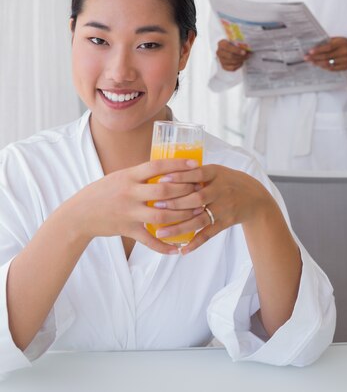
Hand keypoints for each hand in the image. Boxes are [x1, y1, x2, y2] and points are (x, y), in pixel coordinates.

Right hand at [70, 159, 203, 253]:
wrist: (79, 214)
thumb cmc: (102, 192)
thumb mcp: (119, 177)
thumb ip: (140, 174)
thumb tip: (164, 168)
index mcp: (129, 176)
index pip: (157, 166)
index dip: (178, 165)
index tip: (195, 165)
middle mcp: (130, 193)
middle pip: (164, 190)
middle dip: (185, 190)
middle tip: (200, 190)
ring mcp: (129, 212)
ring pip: (162, 214)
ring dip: (182, 215)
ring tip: (197, 213)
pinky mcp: (128, 229)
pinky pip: (149, 240)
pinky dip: (164, 246)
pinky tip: (178, 248)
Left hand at [148, 164, 275, 253]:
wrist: (255, 198)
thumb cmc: (228, 181)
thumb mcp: (217, 171)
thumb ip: (196, 173)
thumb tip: (165, 173)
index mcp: (216, 173)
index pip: (197, 174)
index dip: (180, 177)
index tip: (161, 180)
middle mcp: (221, 190)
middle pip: (197, 198)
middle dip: (175, 203)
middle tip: (156, 206)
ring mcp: (224, 208)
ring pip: (199, 219)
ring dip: (180, 227)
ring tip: (161, 233)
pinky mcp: (226, 222)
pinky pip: (209, 234)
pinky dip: (196, 242)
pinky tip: (182, 249)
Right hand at [216, 39, 248, 70]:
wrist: (230, 49)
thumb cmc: (233, 44)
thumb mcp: (236, 41)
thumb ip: (241, 44)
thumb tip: (247, 47)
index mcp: (221, 44)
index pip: (227, 47)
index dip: (236, 50)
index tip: (244, 52)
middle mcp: (219, 52)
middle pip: (230, 56)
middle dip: (240, 56)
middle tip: (247, 56)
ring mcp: (221, 60)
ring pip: (232, 62)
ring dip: (240, 60)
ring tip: (245, 58)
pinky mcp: (223, 66)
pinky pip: (232, 68)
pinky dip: (238, 65)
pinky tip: (241, 62)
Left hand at [304, 36, 346, 70]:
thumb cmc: (344, 43)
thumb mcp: (337, 39)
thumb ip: (327, 42)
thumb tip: (314, 45)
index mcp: (342, 43)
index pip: (328, 47)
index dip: (318, 50)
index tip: (310, 52)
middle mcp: (344, 52)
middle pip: (327, 57)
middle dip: (315, 58)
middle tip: (306, 58)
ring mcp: (346, 61)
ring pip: (329, 64)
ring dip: (318, 63)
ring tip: (311, 62)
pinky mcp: (345, 67)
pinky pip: (332, 69)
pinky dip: (324, 67)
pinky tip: (319, 65)